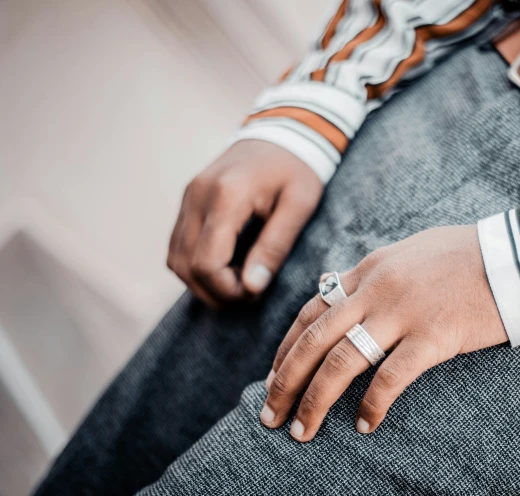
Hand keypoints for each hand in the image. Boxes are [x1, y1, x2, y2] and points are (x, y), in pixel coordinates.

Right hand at [167, 141, 322, 307]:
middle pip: (186, 266)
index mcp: (226, 196)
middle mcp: (198, 196)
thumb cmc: (297, 170)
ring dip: (203, 282)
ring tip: (239, 282)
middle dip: (216, 291)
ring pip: (176, 260)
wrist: (284, 134)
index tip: (256, 293)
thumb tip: (251, 288)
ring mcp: (188, 198)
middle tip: (250, 293)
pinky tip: (227, 267)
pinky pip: (178, 245)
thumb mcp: (299, 207)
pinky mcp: (187, 201)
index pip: (207, 263)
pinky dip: (196, 266)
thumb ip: (274, 247)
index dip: (227, 290)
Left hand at [260, 225, 507, 441]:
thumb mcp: (408, 253)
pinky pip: (390, 377)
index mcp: (369, 269)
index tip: (273, 376)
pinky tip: (364, 425)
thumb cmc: (466, 255)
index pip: (311, 310)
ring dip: (315, 400)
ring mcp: (403, 312)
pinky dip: (372, 404)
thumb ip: (372, 273)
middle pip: (314, 339)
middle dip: (285, 381)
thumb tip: (337, 287)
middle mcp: (376, 289)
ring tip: (301, 430)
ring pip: (342, 360)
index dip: (286, 348)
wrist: (518, 254)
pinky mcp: (434, 335)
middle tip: (269, 415)